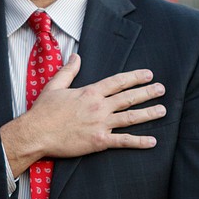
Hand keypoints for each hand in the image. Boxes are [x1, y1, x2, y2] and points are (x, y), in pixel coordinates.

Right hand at [2, 54, 165, 173]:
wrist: (36, 133)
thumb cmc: (44, 111)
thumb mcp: (55, 85)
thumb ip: (69, 70)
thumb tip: (76, 56)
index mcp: (90, 92)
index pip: (118, 82)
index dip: (135, 77)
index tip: (148, 74)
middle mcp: (99, 107)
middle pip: (129, 98)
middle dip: (147, 92)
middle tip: (162, 89)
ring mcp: (100, 124)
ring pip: (130, 117)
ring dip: (148, 113)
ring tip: (163, 110)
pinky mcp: (98, 142)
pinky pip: (123, 141)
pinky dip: (139, 142)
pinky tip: (152, 141)